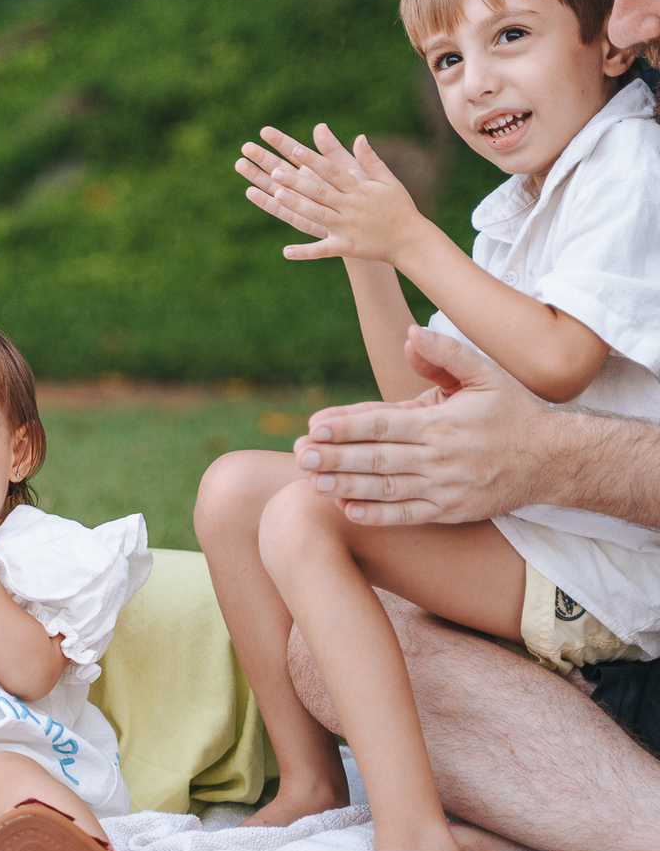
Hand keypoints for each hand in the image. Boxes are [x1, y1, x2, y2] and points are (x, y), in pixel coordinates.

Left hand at [237, 125, 423, 263]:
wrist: (411, 241)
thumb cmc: (399, 207)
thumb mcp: (388, 181)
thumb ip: (371, 161)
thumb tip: (359, 137)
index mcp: (360, 188)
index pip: (332, 170)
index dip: (314, 160)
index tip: (294, 149)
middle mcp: (351, 206)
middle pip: (320, 191)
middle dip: (298, 181)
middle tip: (275, 171)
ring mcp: (347, 228)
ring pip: (318, 215)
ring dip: (298, 206)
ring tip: (277, 195)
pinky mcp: (347, 247)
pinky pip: (323, 250)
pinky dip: (305, 252)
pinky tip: (286, 252)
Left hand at [291, 326, 550, 524]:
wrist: (553, 460)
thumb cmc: (513, 411)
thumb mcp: (486, 374)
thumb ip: (446, 354)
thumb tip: (411, 334)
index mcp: (442, 423)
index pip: (383, 423)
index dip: (346, 426)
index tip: (313, 425)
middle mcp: (440, 458)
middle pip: (377, 458)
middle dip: (334, 458)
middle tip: (298, 455)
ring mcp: (444, 489)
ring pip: (386, 489)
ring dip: (346, 487)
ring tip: (311, 483)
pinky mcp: (451, 512)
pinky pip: (407, 516)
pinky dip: (376, 516)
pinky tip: (347, 511)